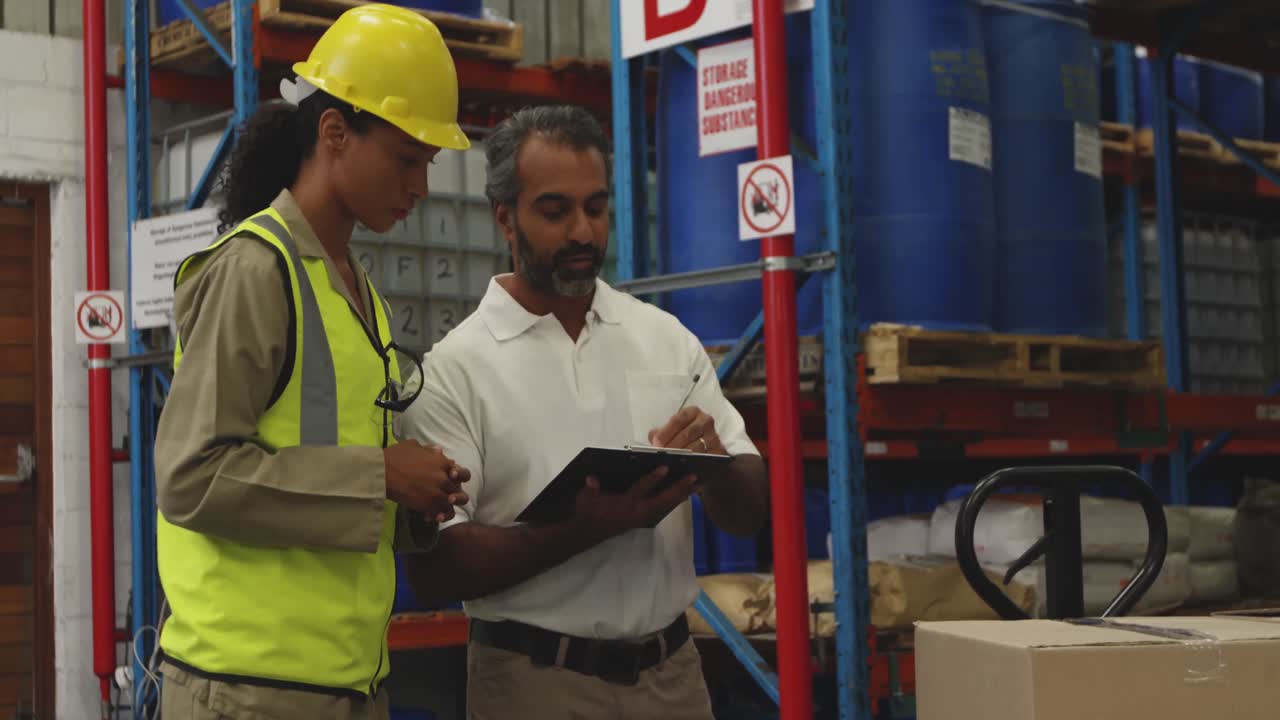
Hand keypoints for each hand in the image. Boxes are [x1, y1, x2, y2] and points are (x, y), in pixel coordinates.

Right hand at [384, 439, 470, 522]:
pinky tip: (429, 516)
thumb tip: (439, 451)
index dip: (454, 476)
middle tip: (443, 495)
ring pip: (452, 502)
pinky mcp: (427, 505)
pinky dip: (437, 515)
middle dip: (453, 492)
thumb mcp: (413, 446)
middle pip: (457, 488)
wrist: (382, 472)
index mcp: (442, 462)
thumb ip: (429, 449)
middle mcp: (443, 478)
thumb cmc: (394, 456)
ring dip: (447, 505)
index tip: (447, 478)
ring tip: (438, 507)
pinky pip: (440, 513)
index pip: (458, 472)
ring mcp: (437, 492)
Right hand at [570, 466, 696, 544]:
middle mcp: (636, 511)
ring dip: (682, 495)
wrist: (585, 534)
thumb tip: (592, 477)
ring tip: (698, 485)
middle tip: (694, 477)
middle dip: (679, 488)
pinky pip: (662, 509)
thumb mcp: (585, 499)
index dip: (653, 478)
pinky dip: (674, 501)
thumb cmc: (585, 512)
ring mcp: (641, 517)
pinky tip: (684, 495)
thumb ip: (590, 488)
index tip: (666, 467)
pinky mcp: (641, 519)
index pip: (641, 489)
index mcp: (624, 504)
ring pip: (666, 505)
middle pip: (663, 499)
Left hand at [649, 406, 725, 455]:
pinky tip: (685, 467)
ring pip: (697, 446)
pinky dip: (696, 462)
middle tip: (661, 456)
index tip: (656, 444)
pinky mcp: (719, 450)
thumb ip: (662, 432)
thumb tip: (653, 437)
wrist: (707, 450)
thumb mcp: (674, 431)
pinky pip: (706, 457)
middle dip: (673, 446)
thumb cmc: (686, 438)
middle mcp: (705, 420)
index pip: (678, 420)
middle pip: (687, 433)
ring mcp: (714, 435)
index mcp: (692, 412)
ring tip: (670, 462)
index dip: (666, 432)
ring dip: (683, 455)